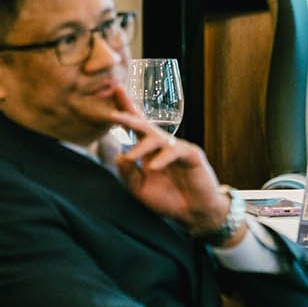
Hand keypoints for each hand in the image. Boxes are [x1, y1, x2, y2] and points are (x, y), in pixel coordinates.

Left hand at [104, 86, 229, 234]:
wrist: (194, 212)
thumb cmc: (169, 199)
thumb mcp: (141, 190)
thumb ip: (129, 175)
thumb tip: (119, 156)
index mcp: (149, 151)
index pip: (134, 127)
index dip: (125, 111)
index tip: (113, 94)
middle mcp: (162, 145)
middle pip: (144, 124)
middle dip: (129, 115)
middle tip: (113, 112)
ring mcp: (177, 148)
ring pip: (157, 138)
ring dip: (142, 146)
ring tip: (130, 156)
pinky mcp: (192, 155)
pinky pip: (175, 151)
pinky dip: (163, 159)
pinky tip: (153, 167)